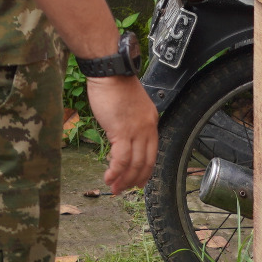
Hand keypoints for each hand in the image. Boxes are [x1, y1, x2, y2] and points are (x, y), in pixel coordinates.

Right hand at [85, 75, 157, 195]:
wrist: (110, 71)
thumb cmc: (115, 84)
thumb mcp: (130, 106)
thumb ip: (130, 122)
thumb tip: (120, 138)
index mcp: (151, 122)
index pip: (152, 152)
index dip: (145, 170)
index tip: (138, 180)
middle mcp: (148, 128)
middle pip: (146, 162)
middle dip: (135, 179)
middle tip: (123, 189)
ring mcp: (137, 131)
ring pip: (134, 164)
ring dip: (124, 179)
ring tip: (114, 188)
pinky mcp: (122, 131)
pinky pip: (121, 158)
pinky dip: (116, 171)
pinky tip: (109, 177)